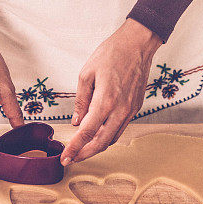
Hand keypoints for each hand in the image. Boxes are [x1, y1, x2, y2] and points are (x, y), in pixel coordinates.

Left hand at [61, 18, 161, 164]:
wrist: (137, 45)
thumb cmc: (111, 54)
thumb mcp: (87, 74)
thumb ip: (80, 101)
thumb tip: (76, 122)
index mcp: (105, 101)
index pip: (86, 133)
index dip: (74, 148)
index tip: (65, 158)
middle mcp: (120, 110)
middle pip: (101, 143)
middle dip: (85, 154)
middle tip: (71, 159)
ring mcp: (130, 110)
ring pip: (112, 138)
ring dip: (97, 147)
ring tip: (82, 149)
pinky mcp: (135, 108)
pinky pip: (120, 129)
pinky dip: (107, 136)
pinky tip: (97, 135)